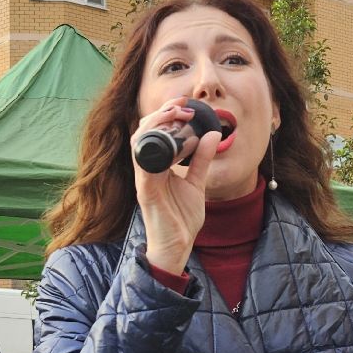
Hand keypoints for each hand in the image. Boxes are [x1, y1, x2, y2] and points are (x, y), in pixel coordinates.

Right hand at [134, 98, 222, 273]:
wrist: (177, 247)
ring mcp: (144, 179)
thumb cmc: (181, 218)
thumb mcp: (197, 183)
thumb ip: (202, 160)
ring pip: (140, 142)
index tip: (186, 104)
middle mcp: (147, 169)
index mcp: (156, 165)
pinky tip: (175, 143)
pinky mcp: (146, 192)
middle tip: (183, 106)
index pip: (154, 131)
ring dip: (157, 125)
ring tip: (177, 116)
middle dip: (162, 113)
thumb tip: (212, 135)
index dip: (166, 113)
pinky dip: (157, 151)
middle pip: (143, 131)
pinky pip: (145, 166)